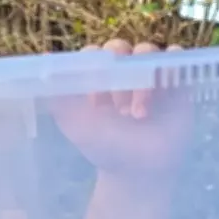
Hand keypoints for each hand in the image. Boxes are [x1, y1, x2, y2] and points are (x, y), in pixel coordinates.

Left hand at [49, 38, 193, 177]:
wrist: (138, 172)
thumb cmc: (105, 148)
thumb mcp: (74, 125)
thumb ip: (58, 99)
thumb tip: (42, 63)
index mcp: (98, 79)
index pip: (94, 53)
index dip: (93, 63)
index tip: (93, 90)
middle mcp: (123, 73)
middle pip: (120, 47)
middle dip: (117, 70)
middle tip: (116, 104)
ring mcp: (149, 75)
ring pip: (146, 52)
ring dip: (140, 82)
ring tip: (137, 116)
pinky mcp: (175, 82)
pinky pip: (176, 59)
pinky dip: (169, 67)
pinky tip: (160, 96)